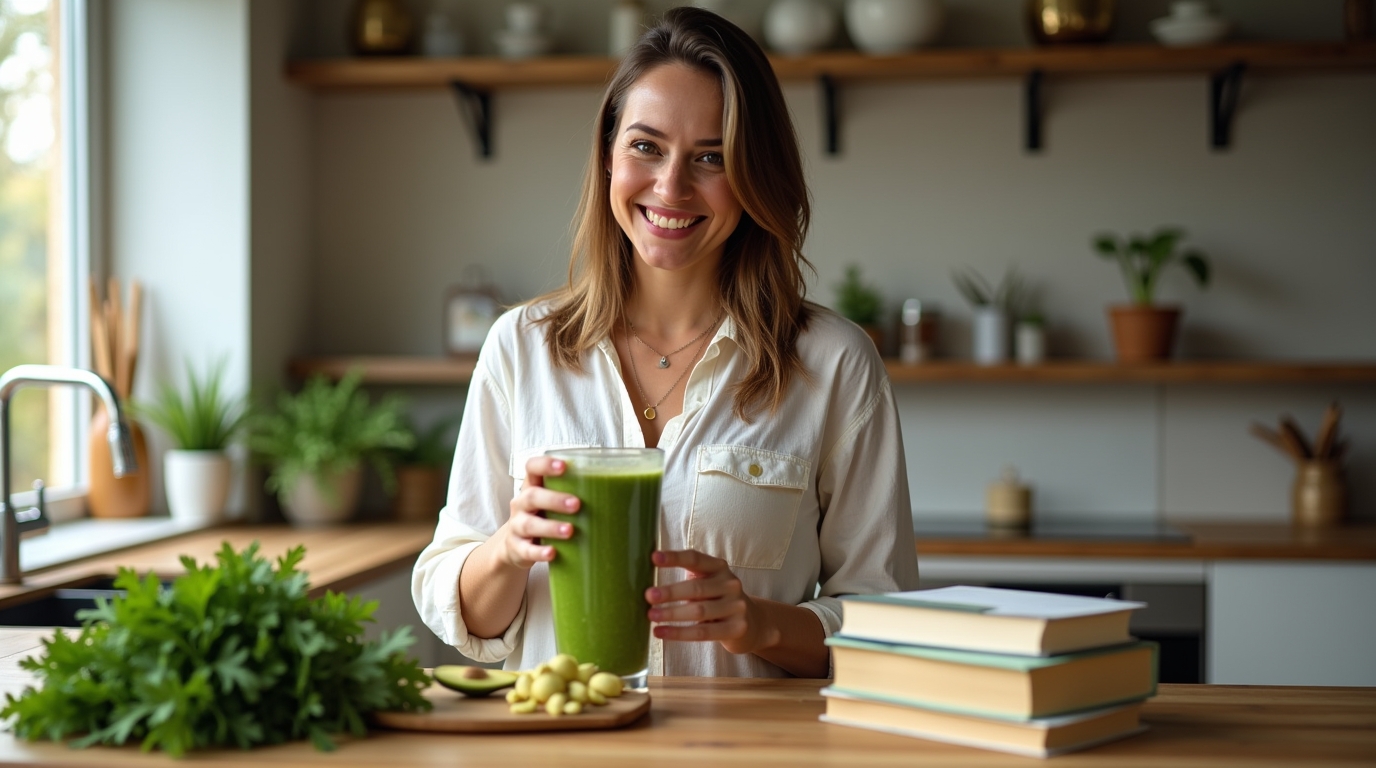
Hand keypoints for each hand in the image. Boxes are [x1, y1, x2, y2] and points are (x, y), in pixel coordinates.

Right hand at [493, 456, 579, 569]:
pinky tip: (552, 552)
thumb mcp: (553, 502)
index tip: (564, 466)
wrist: (517, 546)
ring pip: (529, 524)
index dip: (545, 465)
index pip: (532, 467)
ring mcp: (517, 526)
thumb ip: (574, 494)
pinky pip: (526, 550)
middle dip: (554, 499)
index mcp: (532, 486)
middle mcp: (521, 504)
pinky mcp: (517, 548)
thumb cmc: (543, 517)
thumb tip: (620, 493)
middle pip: (532, 496)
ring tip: (570, 530)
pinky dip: (539, 552)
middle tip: (576, 504)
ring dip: (550, 527)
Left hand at [646, 549, 777, 655]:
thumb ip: (688, 581)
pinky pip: (703, 632)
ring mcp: (736, 606)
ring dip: (672, 614)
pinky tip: (661, 632)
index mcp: (719, 568)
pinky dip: (679, 633)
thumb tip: (651, 588)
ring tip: (651, 616)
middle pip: (696, 588)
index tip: (654, 558)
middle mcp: (730, 584)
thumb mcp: (709, 584)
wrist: (754, 623)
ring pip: (699, 611)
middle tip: (648, 596)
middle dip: (670, 592)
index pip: (695, 559)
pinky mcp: (736, 628)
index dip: (675, 557)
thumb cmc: (719, 601)